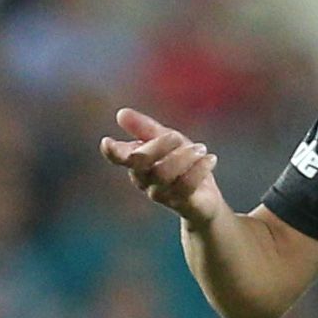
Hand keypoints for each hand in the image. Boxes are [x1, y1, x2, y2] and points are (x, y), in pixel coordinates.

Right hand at [101, 107, 230, 223]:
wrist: (204, 198)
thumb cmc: (181, 165)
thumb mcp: (166, 140)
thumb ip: (145, 128)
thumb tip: (121, 114)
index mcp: (137, 164)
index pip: (120, 158)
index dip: (113, 151)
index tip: (107, 142)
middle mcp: (144, 181)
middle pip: (142, 161)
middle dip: (160, 144)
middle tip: (177, 136)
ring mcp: (161, 195)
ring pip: (163, 173)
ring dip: (184, 155)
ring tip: (201, 148)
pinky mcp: (181, 204)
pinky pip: (186, 186)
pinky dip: (199, 169)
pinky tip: (210, 159)